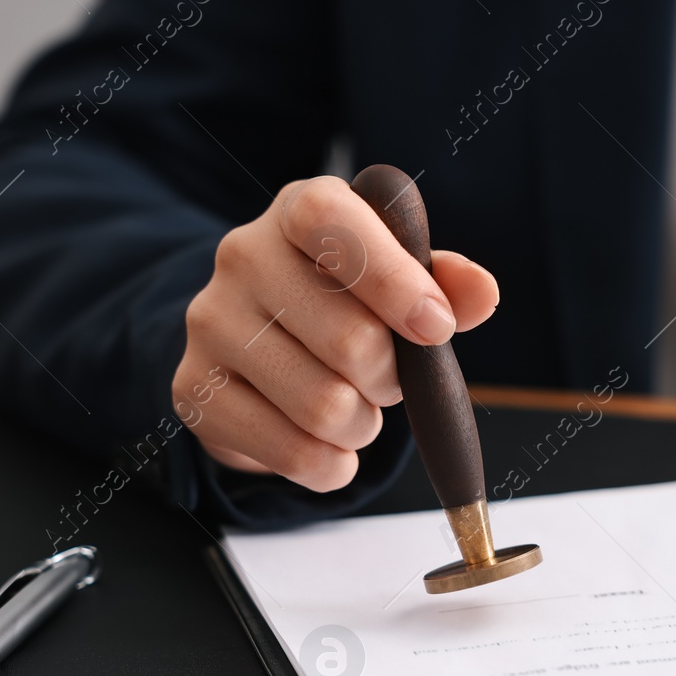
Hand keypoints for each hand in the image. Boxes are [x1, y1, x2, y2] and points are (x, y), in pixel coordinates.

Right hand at [174, 175, 498, 491]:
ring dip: (363, 426)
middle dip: (391, 379)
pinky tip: (330, 446)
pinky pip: (290, 452)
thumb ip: (444, 283)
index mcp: (302, 210)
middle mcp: (244, 256)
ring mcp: (211, 322)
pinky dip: (331, 465)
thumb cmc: (342, 302)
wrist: (257, 343)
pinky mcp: (194, 390)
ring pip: (323, 407)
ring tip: (356, 409)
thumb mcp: (397, 280)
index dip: (393, 281)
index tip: (436, 328)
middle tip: (386, 379)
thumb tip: (481, 293)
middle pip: (350, 341)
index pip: (337, 228)